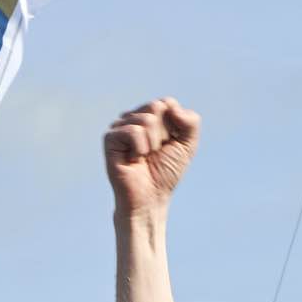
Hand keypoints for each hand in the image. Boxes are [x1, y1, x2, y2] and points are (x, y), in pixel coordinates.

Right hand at [102, 99, 198, 225]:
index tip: (168, 145)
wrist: (150, 198)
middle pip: (156, 107)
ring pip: (146, 120)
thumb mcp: (187, 145)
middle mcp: (134, 118)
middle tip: (155, 152)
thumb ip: (190, 121)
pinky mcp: (110, 138)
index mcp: (150, 116)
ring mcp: (120, 127)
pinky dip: (140, 147)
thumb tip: (170, 106)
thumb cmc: (166, 173)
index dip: (174, 126)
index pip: (167, 103)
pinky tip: (134, 159)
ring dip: (153, 144)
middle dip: (163, 133)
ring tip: (144, 157)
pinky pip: (133, 131)